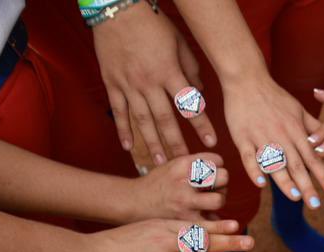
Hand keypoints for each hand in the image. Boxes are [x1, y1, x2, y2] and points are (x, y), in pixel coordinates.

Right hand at [85, 218, 251, 251]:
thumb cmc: (119, 243)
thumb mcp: (146, 229)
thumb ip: (167, 232)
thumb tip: (189, 236)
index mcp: (163, 226)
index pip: (197, 225)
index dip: (219, 227)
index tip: (238, 226)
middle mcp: (165, 240)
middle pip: (203, 241)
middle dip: (229, 242)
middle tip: (250, 242)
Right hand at [92, 3, 215, 163]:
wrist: (118, 10)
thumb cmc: (152, 25)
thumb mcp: (179, 43)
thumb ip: (191, 69)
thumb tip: (199, 93)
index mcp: (169, 72)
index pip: (189, 105)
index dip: (201, 125)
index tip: (211, 143)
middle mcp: (149, 83)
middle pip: (165, 119)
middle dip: (177, 143)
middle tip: (185, 164)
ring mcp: (129, 85)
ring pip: (142, 120)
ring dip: (151, 143)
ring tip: (159, 161)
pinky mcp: (112, 83)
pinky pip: (119, 111)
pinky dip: (123, 130)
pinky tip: (129, 146)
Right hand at [128, 154, 228, 221]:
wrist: (135, 202)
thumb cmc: (159, 183)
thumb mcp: (174, 165)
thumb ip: (196, 165)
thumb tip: (222, 171)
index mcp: (183, 163)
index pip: (217, 160)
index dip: (217, 167)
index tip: (211, 173)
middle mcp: (185, 180)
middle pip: (223, 177)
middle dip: (222, 183)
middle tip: (214, 187)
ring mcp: (185, 201)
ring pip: (219, 200)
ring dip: (218, 201)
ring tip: (209, 202)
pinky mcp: (186, 220)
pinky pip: (212, 220)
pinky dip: (213, 220)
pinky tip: (205, 216)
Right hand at [223, 75, 323, 207]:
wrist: (247, 80)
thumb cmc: (274, 96)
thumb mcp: (298, 109)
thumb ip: (312, 127)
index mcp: (296, 131)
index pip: (313, 157)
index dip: (323, 175)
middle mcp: (281, 136)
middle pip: (297, 165)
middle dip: (308, 186)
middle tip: (316, 205)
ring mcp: (261, 137)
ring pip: (275, 163)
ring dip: (285, 181)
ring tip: (295, 197)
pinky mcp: (243, 138)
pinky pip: (249, 157)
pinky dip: (254, 170)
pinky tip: (261, 184)